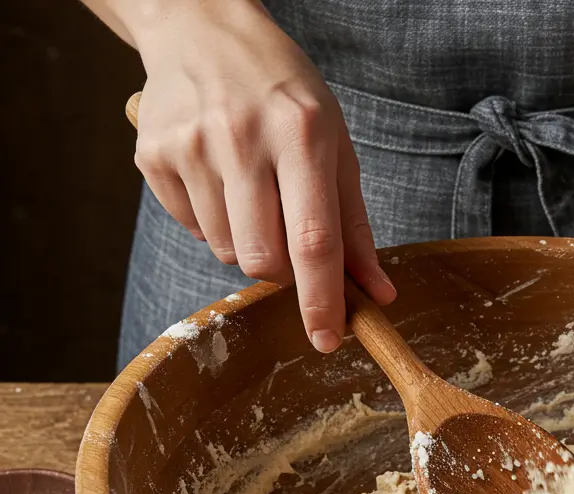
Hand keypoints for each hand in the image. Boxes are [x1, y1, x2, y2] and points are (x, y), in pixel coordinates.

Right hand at [129, 0, 394, 351]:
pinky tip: (220, 180)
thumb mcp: (335, 146)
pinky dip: (215, 224)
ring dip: (250, 243)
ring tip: (253, 191)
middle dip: (284, 273)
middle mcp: (241, 138)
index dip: (322, 300)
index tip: (328, 340)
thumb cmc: (283, 94)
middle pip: (264, 259)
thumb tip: (377, 294)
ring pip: (229, 252)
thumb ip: (355, 227)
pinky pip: (194, 231)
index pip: (313, 240)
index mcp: (300, 132)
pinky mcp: (153, 155)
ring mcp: (190, 146)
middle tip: (290, 239)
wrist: (202, 31)